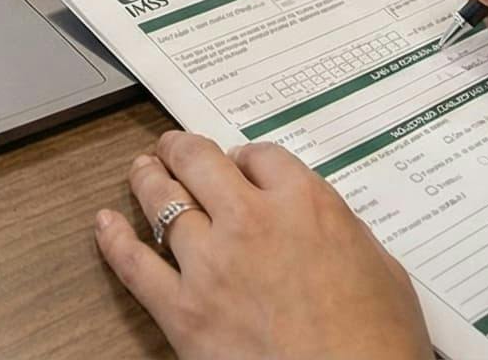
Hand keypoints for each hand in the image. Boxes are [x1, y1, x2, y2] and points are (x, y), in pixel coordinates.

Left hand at [94, 130, 427, 359]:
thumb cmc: (378, 344)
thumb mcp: (383, 271)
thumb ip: (346, 234)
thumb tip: (326, 228)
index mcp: (305, 205)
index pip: (261, 157)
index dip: (246, 157)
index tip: (241, 163)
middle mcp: (251, 222)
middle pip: (200, 163)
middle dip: (183, 149)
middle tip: (174, 147)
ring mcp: (210, 264)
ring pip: (162, 201)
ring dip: (148, 178)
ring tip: (141, 169)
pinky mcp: (183, 310)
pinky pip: (135, 265)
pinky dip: (114, 239)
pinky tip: (105, 223)